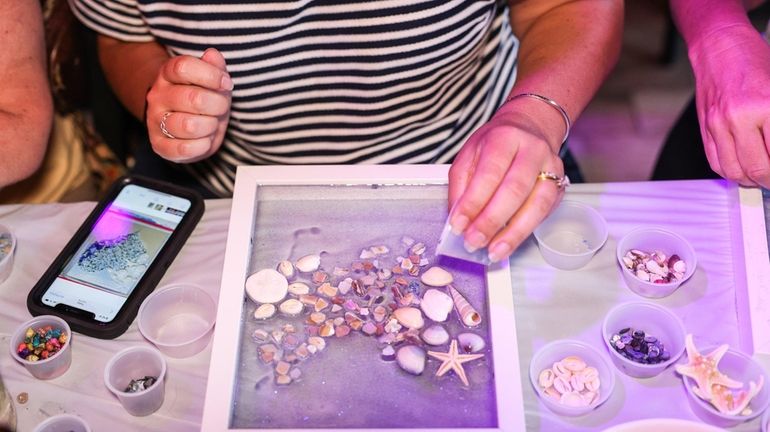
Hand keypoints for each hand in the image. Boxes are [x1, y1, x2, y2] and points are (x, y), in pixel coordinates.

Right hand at [145, 48, 232, 162]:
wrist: (184, 120)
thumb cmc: (203, 96)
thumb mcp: (212, 79)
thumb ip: (214, 66)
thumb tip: (212, 55)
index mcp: (167, 74)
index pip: (184, 67)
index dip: (211, 75)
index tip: (225, 83)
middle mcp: (157, 96)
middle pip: (193, 98)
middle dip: (218, 105)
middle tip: (220, 107)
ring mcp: (155, 121)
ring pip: (189, 126)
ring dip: (210, 126)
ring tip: (211, 124)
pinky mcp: (159, 145)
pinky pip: (184, 149)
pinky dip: (202, 146)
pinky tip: (203, 139)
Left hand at [448, 101, 566, 262]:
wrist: (529, 128)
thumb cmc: (496, 144)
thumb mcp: (469, 155)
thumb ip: (460, 186)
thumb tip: (457, 220)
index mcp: (504, 138)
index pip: (488, 174)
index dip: (473, 203)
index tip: (458, 226)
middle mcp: (532, 150)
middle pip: (514, 190)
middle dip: (492, 221)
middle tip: (474, 242)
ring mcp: (551, 167)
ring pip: (537, 204)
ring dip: (513, 233)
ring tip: (494, 251)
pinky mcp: (561, 185)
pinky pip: (545, 212)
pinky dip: (526, 230)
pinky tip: (509, 242)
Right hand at [690, 24, 769, 186]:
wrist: (720, 47)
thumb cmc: (754, 62)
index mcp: (765, 106)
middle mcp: (739, 118)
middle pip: (757, 168)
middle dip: (769, 180)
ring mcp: (717, 125)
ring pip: (733, 171)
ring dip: (750, 179)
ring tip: (760, 175)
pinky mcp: (705, 128)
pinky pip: (715, 162)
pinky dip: (730, 171)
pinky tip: (742, 168)